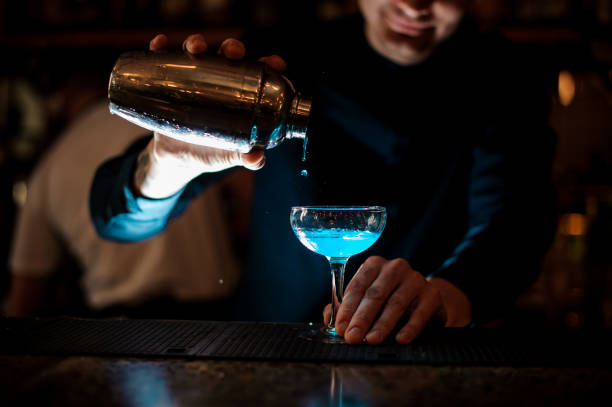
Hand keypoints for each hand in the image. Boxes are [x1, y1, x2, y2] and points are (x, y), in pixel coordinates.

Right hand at [134, 34, 286, 198]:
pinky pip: (163, 58)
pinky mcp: (169, 80)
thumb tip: (256, 159)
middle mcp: (220, 79)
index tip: (273, 64)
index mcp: (243, 93)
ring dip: (197, 43)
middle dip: (233, 47)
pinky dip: (161, 48)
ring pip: (198, 51)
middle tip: (232, 53)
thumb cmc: (214, 152)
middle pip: (229, 54)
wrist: (179, 159)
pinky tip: (160, 45)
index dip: (269, 62)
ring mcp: (194, 77)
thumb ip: (246, 158)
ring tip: (195, 48)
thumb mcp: (230, 155)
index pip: (260, 72)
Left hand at [323, 256, 471, 344]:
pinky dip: (410, 327)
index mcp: (374, 265)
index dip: (347, 309)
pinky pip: (420, 312)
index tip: (340, 328)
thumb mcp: (367, 300)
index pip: (357, 286)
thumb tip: (329, 320)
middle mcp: (395, 268)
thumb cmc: (389, 299)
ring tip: (372, 340)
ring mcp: (415, 279)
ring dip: (382, 324)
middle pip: (375, 294)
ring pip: (396, 303)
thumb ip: (346, 308)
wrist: (426, 301)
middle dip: (361, 318)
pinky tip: (400, 339)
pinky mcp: (432, 294)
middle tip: (352, 337)